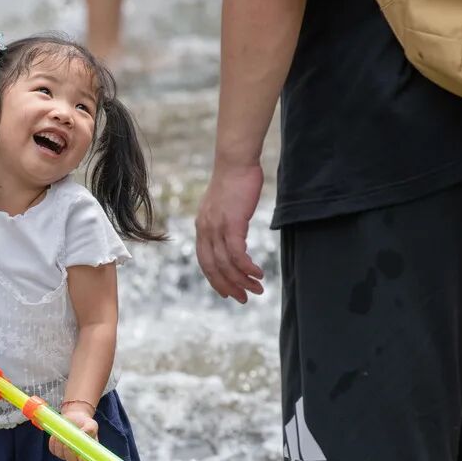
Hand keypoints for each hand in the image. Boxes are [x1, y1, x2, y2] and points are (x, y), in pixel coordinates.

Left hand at [49, 403, 97, 460]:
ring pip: (61, 455)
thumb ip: (90, 430)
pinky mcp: (56, 450)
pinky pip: (53, 449)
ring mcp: (66, 454)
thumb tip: (83, 434)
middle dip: (69, 453)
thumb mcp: (91, 424)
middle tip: (67, 444)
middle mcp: (77, 457)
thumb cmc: (85, 422)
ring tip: (61, 434)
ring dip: (60, 445)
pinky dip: (54, 442)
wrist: (74, 418)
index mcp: (89, 453)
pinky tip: (57, 434)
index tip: (82, 455)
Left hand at [195, 161, 264, 302]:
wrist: (236, 161)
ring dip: (242, 280)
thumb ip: (226, 223)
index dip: (216, 280)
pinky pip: (238, 254)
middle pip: (214, 268)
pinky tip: (258, 274)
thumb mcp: (225, 207)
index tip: (228, 292)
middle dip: (228, 286)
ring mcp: (217, 228)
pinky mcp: (232, 223)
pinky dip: (247, 267)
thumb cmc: (235, 181)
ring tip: (257, 289)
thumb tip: (234, 234)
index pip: (205, 261)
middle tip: (243, 299)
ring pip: (227, 264)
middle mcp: (205, 230)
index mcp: (202, 227)